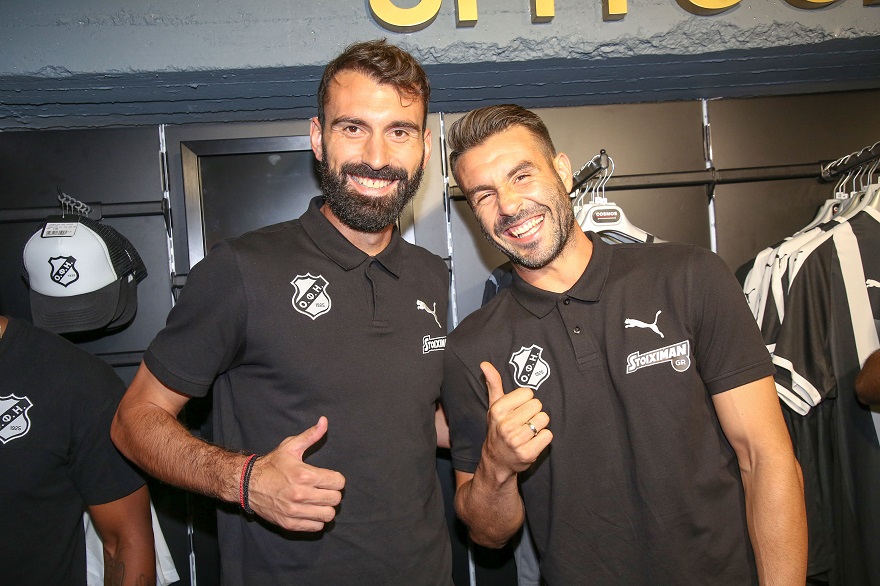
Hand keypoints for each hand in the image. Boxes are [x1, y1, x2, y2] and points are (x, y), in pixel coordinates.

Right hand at [247, 416, 345, 531]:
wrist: (247, 484)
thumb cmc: (272, 464)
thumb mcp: (290, 447)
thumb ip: (310, 435)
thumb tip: (324, 421)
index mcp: (305, 475)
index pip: (338, 482)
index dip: (337, 479)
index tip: (329, 478)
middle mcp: (301, 494)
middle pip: (335, 499)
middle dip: (333, 493)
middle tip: (324, 489)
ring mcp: (295, 511)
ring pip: (328, 515)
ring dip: (326, 508)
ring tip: (319, 501)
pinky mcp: (289, 523)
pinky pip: (316, 527)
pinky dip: (316, 520)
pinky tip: (310, 510)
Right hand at [481, 362, 551, 482]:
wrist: (497, 460)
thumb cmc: (498, 428)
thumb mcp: (494, 406)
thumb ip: (493, 384)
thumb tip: (484, 364)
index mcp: (498, 410)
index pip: (528, 393)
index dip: (526, 400)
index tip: (518, 410)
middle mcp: (505, 425)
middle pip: (538, 405)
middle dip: (533, 413)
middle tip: (523, 421)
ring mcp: (516, 440)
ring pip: (544, 420)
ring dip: (539, 425)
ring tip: (528, 431)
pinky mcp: (527, 453)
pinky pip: (548, 436)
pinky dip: (543, 438)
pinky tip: (532, 441)